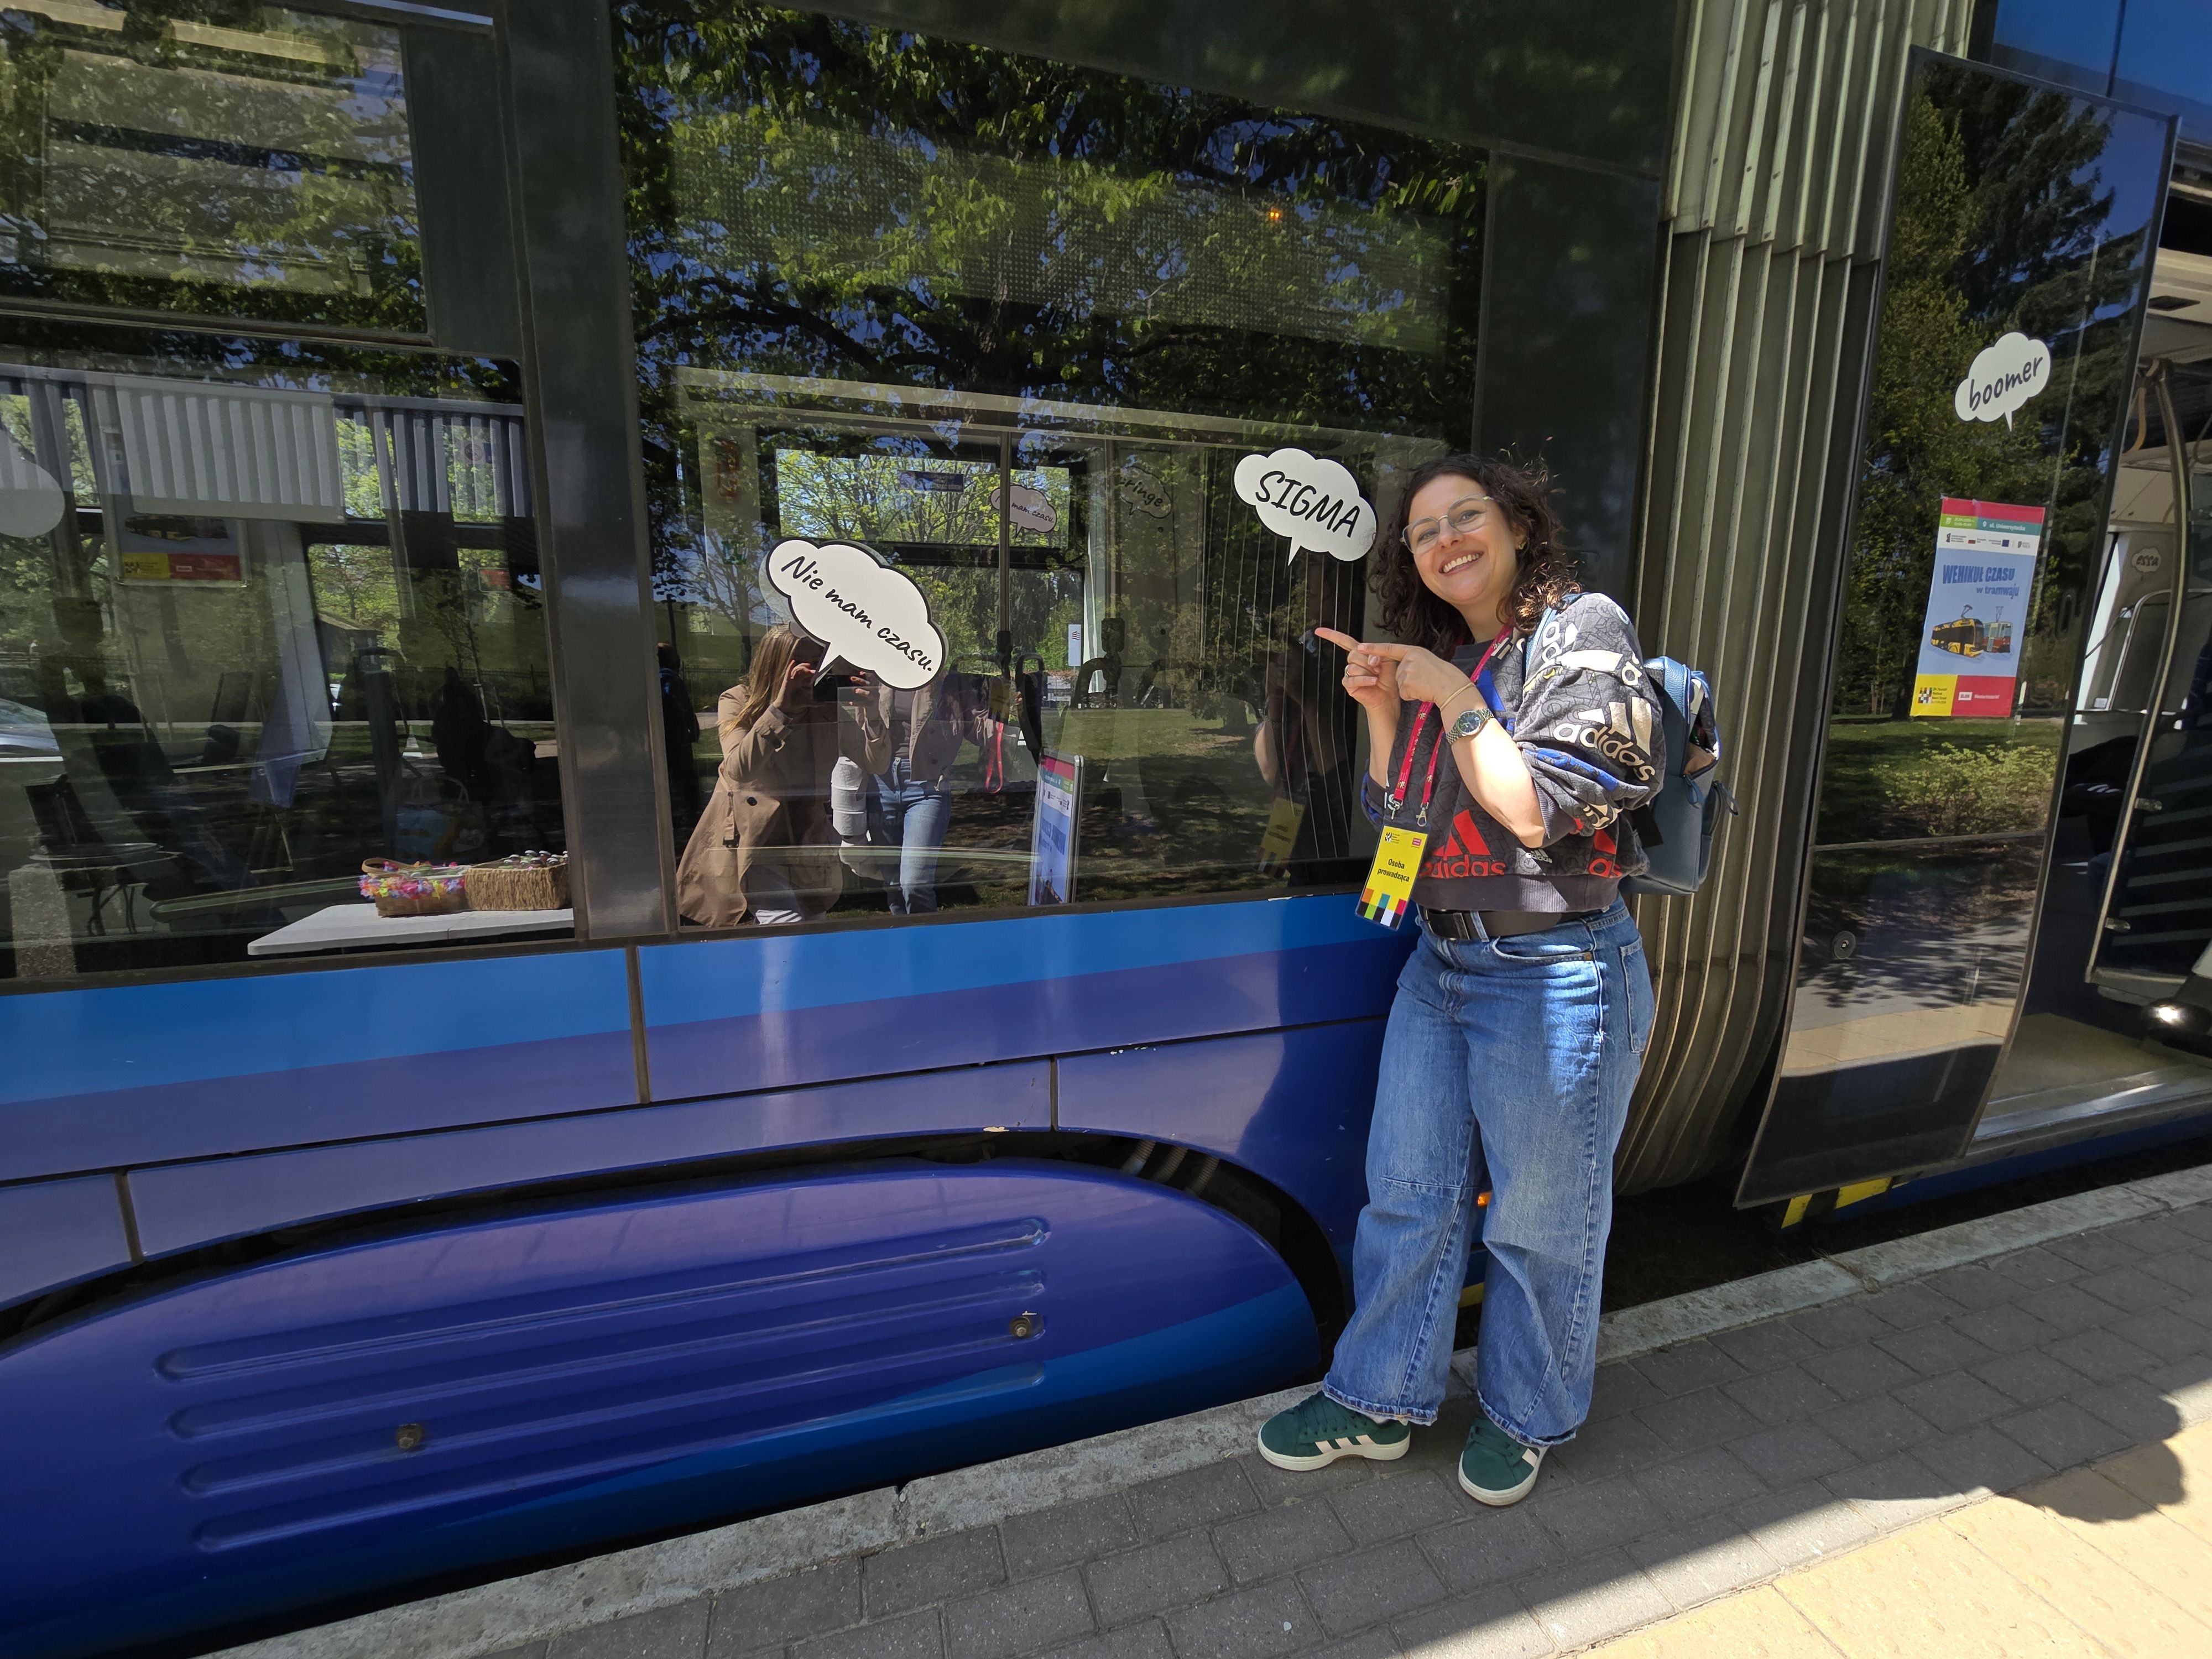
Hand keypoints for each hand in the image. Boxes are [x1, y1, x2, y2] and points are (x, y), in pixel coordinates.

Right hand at [777, 659, 815, 712]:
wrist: (785, 708)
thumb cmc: (794, 703)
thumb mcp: (807, 702)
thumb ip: (815, 703)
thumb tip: (823, 703)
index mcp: (801, 683)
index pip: (807, 675)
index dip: (813, 672)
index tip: (818, 672)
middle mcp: (796, 680)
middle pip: (803, 671)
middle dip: (809, 669)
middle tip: (815, 670)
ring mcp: (791, 680)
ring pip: (796, 670)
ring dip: (802, 667)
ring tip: (808, 666)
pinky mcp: (786, 682)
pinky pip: (788, 673)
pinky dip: (790, 667)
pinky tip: (793, 662)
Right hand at [1311, 627, 1401, 716]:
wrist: (1388, 696)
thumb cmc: (1387, 678)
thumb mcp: (1386, 659)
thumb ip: (1377, 653)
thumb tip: (1369, 658)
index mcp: (1360, 653)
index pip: (1344, 641)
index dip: (1331, 635)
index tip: (1319, 631)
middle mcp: (1353, 663)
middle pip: (1353, 654)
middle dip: (1368, 661)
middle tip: (1378, 668)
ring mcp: (1349, 673)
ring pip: (1353, 667)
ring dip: (1368, 672)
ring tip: (1376, 676)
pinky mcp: (1349, 685)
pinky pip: (1354, 679)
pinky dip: (1365, 680)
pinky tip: (1373, 681)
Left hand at [1314, 631, 1471, 711]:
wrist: (1454, 688)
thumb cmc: (1444, 677)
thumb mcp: (1427, 662)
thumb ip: (1412, 661)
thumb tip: (1400, 669)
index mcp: (1414, 651)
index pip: (1390, 648)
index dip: (1374, 648)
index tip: (1360, 647)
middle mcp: (1409, 658)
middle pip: (1397, 673)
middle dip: (1407, 681)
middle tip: (1425, 681)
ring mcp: (1408, 671)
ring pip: (1400, 684)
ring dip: (1411, 689)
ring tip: (1426, 686)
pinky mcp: (1407, 684)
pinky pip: (1403, 693)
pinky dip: (1412, 696)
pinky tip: (1424, 692)